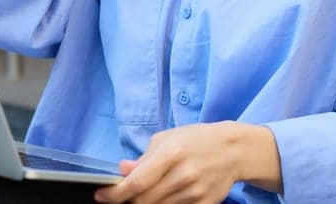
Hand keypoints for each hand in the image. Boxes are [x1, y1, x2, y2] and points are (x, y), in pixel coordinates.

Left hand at [94, 121, 250, 203]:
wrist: (234, 150)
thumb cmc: (197, 140)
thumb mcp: (167, 138)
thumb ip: (143, 157)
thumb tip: (122, 171)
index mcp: (171, 154)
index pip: (136, 183)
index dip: (115, 194)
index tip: (102, 195)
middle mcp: (183, 175)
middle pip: (143, 201)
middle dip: (128, 199)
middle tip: (124, 193)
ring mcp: (195, 193)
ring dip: (146, 202)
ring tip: (149, 190)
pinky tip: (167, 194)